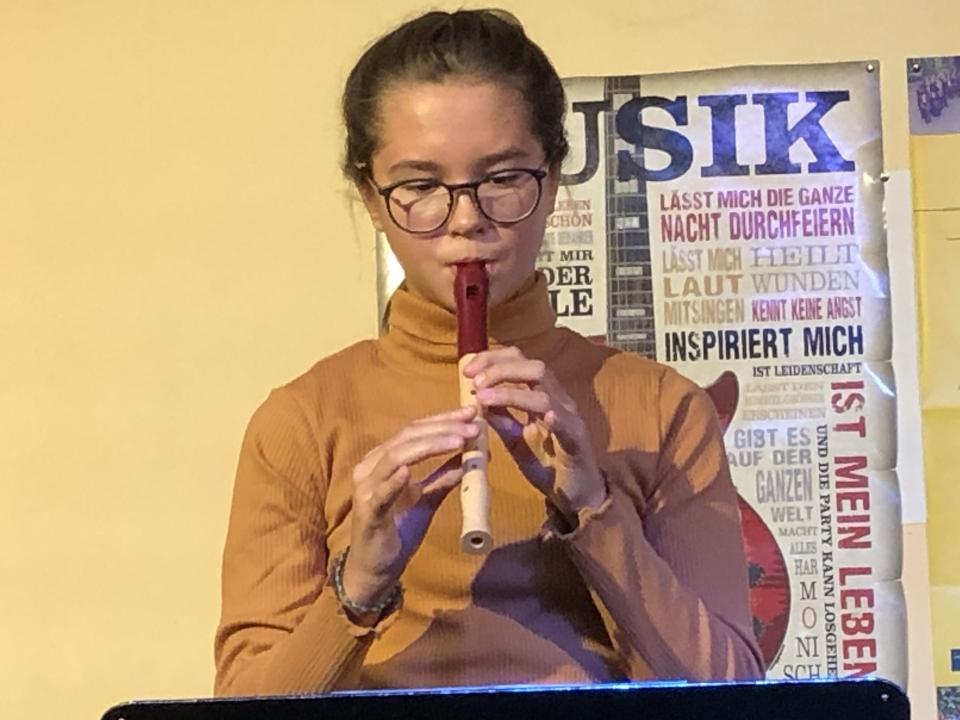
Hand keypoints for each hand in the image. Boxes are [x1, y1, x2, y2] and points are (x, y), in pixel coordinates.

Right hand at [343, 406, 479, 609]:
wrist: (375, 569)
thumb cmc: (398, 530)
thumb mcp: (427, 499)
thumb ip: (445, 477)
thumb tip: (474, 456)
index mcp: (385, 459)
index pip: (416, 430)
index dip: (444, 419)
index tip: (471, 413)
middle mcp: (371, 466)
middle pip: (408, 437)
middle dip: (443, 428)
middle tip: (472, 425)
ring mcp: (366, 488)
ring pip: (396, 456)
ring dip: (428, 446)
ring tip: (457, 440)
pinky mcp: (367, 512)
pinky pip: (381, 494)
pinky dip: (394, 480)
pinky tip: (409, 471)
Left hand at [463, 347, 606, 522]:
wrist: (579, 495)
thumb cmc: (549, 465)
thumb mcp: (517, 441)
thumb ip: (502, 421)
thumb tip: (479, 401)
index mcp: (543, 396)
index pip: (521, 362)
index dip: (494, 359)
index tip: (468, 370)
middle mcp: (559, 401)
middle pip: (535, 368)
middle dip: (501, 368)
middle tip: (475, 381)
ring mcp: (570, 420)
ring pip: (545, 394)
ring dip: (512, 392)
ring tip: (485, 398)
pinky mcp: (577, 442)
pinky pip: (566, 426)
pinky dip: (555, 419)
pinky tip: (545, 417)